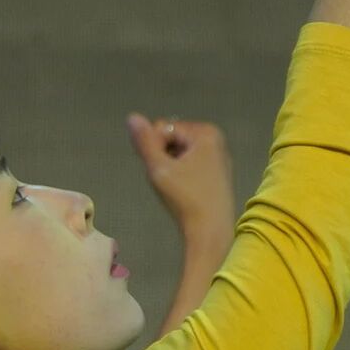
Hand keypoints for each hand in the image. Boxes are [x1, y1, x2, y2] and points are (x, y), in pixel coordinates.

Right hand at [126, 114, 233, 245]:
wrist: (211, 232)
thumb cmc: (186, 199)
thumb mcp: (159, 168)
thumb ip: (144, 142)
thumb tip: (132, 117)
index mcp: (205, 132)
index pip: (162, 128)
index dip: (154, 149)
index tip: (162, 171)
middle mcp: (215, 139)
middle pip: (172, 138)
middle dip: (163, 157)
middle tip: (169, 181)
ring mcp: (217, 156)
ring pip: (178, 152)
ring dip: (170, 166)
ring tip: (176, 187)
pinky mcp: (217, 172)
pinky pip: (189, 164)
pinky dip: (181, 174)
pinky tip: (184, 191)